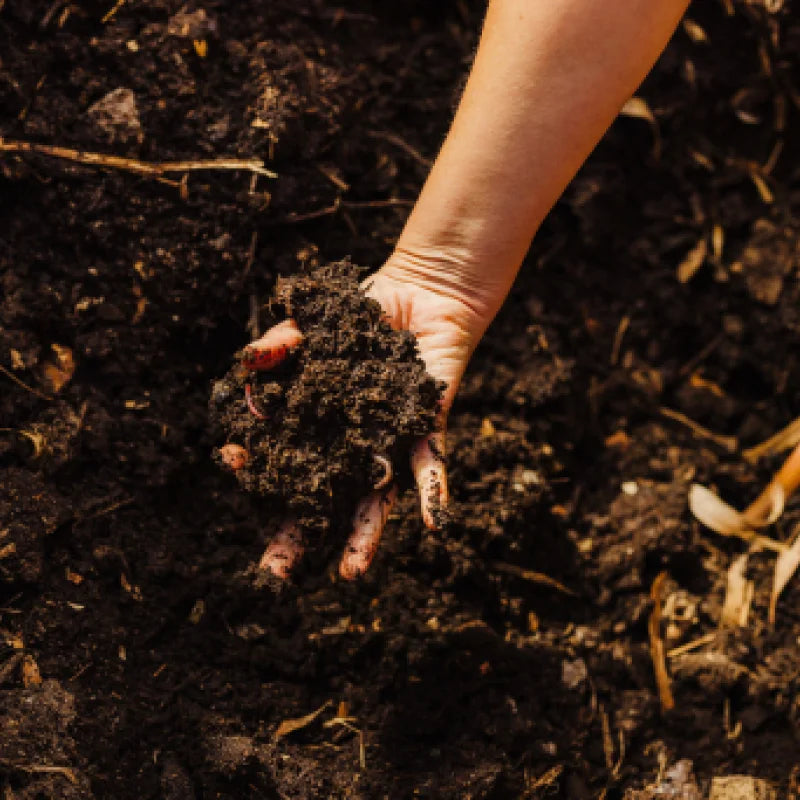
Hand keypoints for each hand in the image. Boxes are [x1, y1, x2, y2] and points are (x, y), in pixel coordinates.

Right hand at [220, 252, 490, 579]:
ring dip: (364, 534)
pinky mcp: (426, 426)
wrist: (423, 291)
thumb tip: (251, 360)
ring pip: (375, 496)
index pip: (278, 455)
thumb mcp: (314, 323)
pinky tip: (433, 522)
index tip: (236, 465)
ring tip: (350, 572)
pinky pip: (430, 463)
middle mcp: (349, 441)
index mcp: (315, 422)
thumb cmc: (364, 311)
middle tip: (275, 573)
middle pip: (321, 496)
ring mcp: (388, 439)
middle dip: (299, 535)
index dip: (256, 464)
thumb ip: (283, 341)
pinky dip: (432, 490)